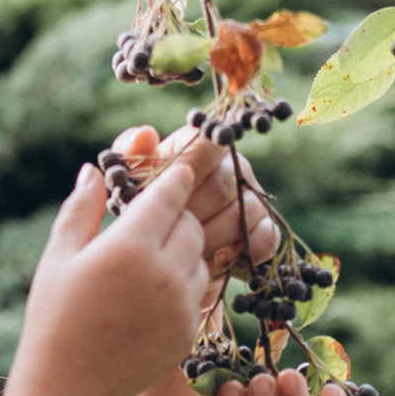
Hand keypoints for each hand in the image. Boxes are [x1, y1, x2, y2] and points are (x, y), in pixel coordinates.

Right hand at [18, 154, 209, 395]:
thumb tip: (94, 170)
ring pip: (201, 256)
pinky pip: (199, 292)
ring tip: (153, 257)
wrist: (71, 388)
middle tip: (158, 217)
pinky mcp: (189, 330)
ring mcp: (181, 304)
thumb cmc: (55, 318)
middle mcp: (163, 272)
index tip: (178, 170)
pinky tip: (155, 291)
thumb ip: (81, 209)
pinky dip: (185, 283)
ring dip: (184, 249)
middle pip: (191, 223)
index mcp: (130, 245)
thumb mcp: (59, 257)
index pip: (171, 195)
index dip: (175, 178)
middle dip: (178, 215)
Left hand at [108, 124, 274, 296]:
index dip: (191, 168)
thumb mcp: (128, 179)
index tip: (171, 192)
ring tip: (189, 251)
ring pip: (245, 210)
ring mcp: (250, 198)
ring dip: (216, 234)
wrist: (160, 251)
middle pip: (225, 184)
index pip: (208, 145)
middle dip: (197, 211)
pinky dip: (246, 248)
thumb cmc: (142, 208)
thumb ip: (131, 153)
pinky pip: (267, 234)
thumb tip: (145, 134)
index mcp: (201, 149)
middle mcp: (231, 169)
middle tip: (172, 231)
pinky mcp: (262, 229)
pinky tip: (219, 261)